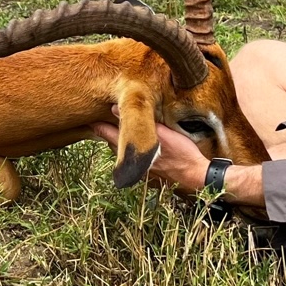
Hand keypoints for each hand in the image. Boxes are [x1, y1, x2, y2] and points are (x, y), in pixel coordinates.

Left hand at [90, 120, 211, 190]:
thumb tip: (115, 109)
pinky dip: (131, 149)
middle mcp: (133, 162)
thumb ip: (140, 122)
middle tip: (101, 120)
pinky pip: (134, 158)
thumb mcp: (164, 133)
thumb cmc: (182, 154)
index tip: (90, 117)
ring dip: (120, 141)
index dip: (98, 126)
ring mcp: (140, 169)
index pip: (108, 135)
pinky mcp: (149, 173)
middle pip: (113, 145)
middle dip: (108, 133)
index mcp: (134, 151)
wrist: (196, 176)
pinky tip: (138, 144)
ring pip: (123, 153)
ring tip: (118, 129)